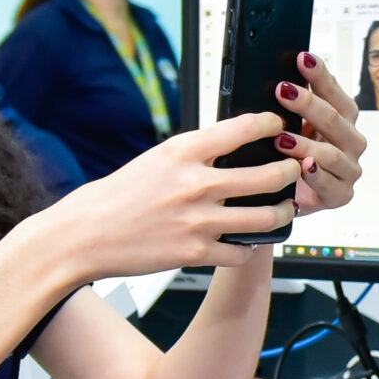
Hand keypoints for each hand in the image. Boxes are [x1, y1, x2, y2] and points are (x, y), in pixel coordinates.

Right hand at [30, 114, 300, 283]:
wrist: (83, 235)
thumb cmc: (117, 197)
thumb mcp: (155, 160)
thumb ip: (193, 155)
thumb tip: (230, 147)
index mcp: (182, 152)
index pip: (242, 128)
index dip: (270, 125)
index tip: (279, 126)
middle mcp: (194, 183)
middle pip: (268, 175)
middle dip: (290, 172)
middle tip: (295, 170)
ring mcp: (198, 221)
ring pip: (266, 217)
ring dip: (282, 213)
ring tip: (284, 209)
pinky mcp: (195, 253)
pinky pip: (242, 252)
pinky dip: (250, 248)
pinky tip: (249, 242)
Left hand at [274, 51, 364, 217]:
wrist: (289, 196)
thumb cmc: (290, 157)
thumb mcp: (291, 125)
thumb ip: (292, 104)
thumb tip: (279, 74)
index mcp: (341, 119)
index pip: (335, 92)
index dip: (319, 75)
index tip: (302, 58)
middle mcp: (350, 141)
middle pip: (335, 118)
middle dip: (308, 103)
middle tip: (282, 91)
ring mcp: (348, 168)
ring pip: (331, 153)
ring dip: (305, 144)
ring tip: (281, 138)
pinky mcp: (341, 194)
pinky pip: (330, 184)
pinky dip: (315, 175)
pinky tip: (302, 167)